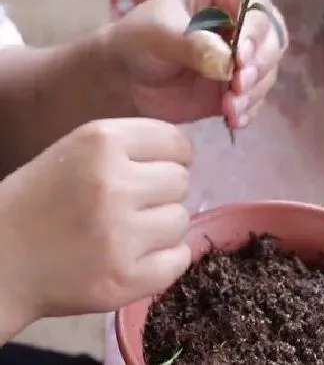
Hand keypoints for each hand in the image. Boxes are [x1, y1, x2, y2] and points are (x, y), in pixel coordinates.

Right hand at [0, 118, 191, 337]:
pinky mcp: (126, 278)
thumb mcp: (76, 151)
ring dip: (162, 228)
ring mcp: (121, 235)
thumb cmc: (40, 200)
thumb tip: (186, 156)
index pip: (175, 142)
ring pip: (181, 221)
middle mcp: (114, 184)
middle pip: (181, 182)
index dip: (172, 157)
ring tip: (129, 233)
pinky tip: (137, 257)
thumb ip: (130, 147)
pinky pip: (179, 260)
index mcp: (101, 143)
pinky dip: (165, 260)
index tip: (158, 170)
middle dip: (163, 192)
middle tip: (133, 206)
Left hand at [106, 0, 286, 127]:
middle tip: (239, 85)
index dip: (254, 28)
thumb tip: (227, 62)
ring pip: (268, 71)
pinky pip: (256, 97)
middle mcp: (243, 19)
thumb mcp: (159, 34)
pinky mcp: (241, 86)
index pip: (255, 1)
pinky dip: (248, 110)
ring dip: (253, 92)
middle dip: (259, 65)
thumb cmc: (141, 40)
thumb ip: (192, 44)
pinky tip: (234, 120)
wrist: (128, 78)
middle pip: (272, 37)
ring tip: (230, 108)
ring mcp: (245, 55)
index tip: (241, 57)